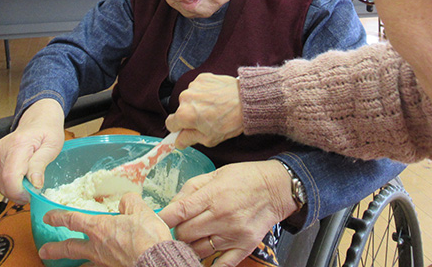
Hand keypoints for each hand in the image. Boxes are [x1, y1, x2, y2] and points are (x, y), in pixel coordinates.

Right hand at [0, 99, 64, 202]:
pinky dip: (6, 183)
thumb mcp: (52, 146)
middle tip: (33, 186)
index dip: (20, 193)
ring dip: (13, 188)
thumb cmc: (47, 131)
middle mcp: (1, 149)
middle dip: (19, 193)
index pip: (10, 178)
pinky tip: (17, 174)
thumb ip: (41, 164)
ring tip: (26, 176)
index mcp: (18, 145)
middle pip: (3, 184)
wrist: (38, 120)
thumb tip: (35, 184)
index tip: (32, 194)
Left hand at [38, 193, 172, 266]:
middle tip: (44, 250)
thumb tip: (125, 201)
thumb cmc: (147, 236)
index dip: (58, 217)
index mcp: (100, 228)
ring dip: (72, 265)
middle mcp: (97, 247)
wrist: (156, 261)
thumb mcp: (140, 209)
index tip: (48, 217)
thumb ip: (129, 202)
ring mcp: (105, 263)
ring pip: (82, 264)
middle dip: (55, 248)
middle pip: (69, 248)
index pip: (72, 220)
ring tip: (66, 266)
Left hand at [159, 161, 295, 266]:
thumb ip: (191, 189)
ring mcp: (233, 234)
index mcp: (213, 195)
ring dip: (190, 246)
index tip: (154, 222)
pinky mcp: (244, 246)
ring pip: (198, 251)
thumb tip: (171, 206)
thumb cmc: (245, 178)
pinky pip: (221, 265)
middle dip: (177, 231)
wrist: (277, 188)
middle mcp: (222, 216)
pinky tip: (201, 259)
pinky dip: (209, 265)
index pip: (179, 212)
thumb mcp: (215, 174)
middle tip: (181, 226)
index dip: (162, 219)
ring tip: (191, 239)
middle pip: (185, 234)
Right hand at [166, 73, 242, 148]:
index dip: (178, 129)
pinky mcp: (203, 77)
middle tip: (207, 119)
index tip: (185, 130)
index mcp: (184, 114)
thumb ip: (189, 139)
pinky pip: (198, 88)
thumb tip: (178, 141)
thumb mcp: (209, 138)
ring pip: (190, 98)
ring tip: (214, 107)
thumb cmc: (230, 121)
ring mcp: (194, 86)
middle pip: (181, 109)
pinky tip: (216, 97)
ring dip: (198, 103)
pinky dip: (205, 92)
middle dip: (190, 115)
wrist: (247, 101)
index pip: (170, 123)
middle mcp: (185, 97)